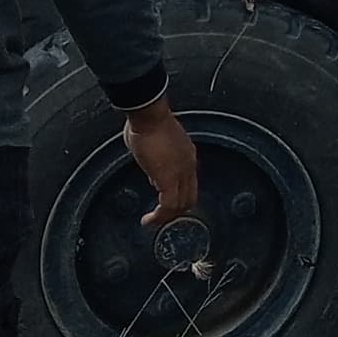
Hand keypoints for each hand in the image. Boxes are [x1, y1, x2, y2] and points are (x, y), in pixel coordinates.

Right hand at [123, 98, 199, 228]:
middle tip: (159, 218)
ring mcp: (181, 172)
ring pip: (181, 204)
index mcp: (187, 155)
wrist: (149, 114)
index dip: (178, 197)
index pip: (189, 184)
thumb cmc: (148, 122)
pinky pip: (168, 205)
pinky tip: (148, 219)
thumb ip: (157, 161)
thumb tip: (153, 174)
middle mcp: (189, 165)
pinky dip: (159, 216)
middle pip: (189, 197)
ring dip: (166, 217)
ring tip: (152, 221)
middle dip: (174, 211)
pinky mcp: (169, 178)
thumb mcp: (156, 146)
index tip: (164, 204)